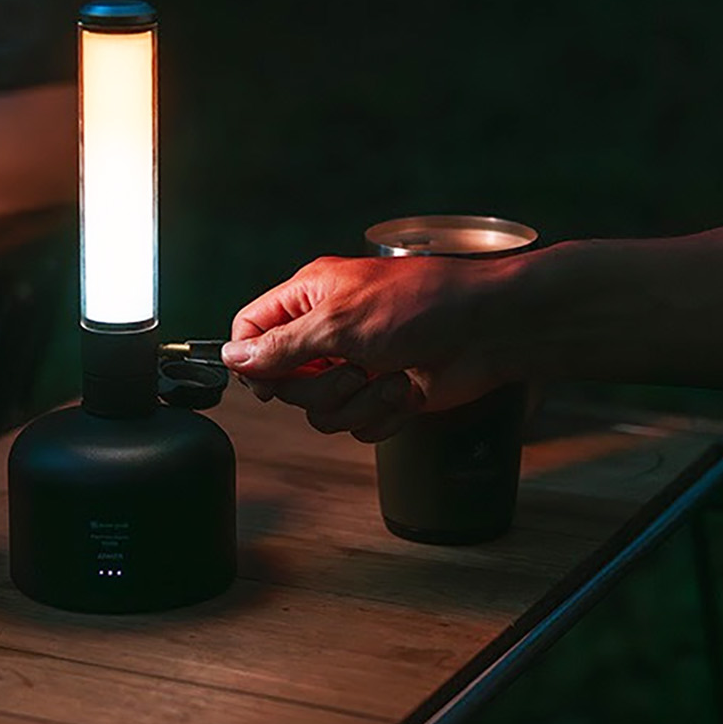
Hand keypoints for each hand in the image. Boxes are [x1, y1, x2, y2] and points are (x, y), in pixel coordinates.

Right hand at [220, 254, 514, 440]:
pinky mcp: (383, 394)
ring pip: (322, 412)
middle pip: (284, 383)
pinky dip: (384, 414)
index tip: (272, 381)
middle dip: (322, 388)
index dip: (253, 362)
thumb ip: (282, 345)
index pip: (251, 330)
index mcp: (311, 297)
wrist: (488, 331)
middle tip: (353, 370)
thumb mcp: (340, 323)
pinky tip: (407, 389)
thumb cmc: (423, 306)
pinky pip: (358, 426)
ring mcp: (357, 365)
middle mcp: (329, 331)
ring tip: (390, 377)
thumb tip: (234, 357)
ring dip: (358, 403)